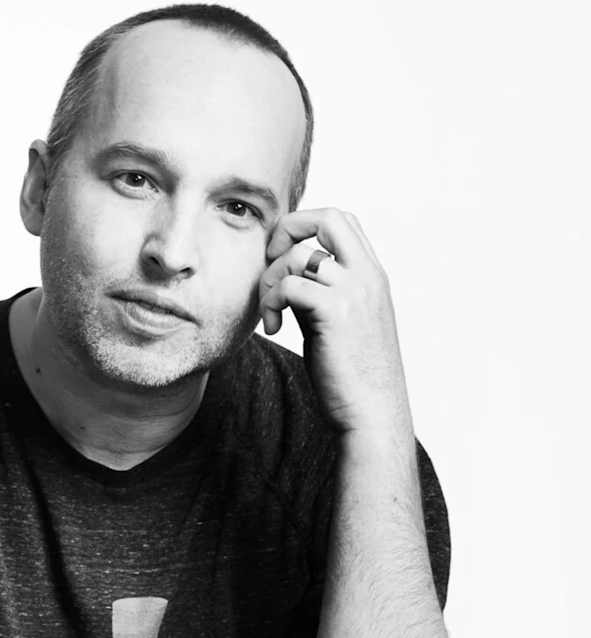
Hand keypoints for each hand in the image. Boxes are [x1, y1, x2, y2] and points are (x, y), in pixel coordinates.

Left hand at [259, 208, 411, 437]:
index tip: (281, 259)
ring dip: (270, 281)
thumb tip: (287, 276)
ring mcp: (355, 291)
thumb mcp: (340, 322)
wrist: (372, 414)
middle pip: (327, 218)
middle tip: (270, 266)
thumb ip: (321, 292)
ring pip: (298, 255)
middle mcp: (368, 276)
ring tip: (270, 312)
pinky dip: (270, 304)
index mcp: (372, 276)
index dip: (304, 228)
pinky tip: (274, 329)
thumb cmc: (353, 376)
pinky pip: (289, 286)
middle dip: (287, 231)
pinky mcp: (336, 312)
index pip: (341, 220)